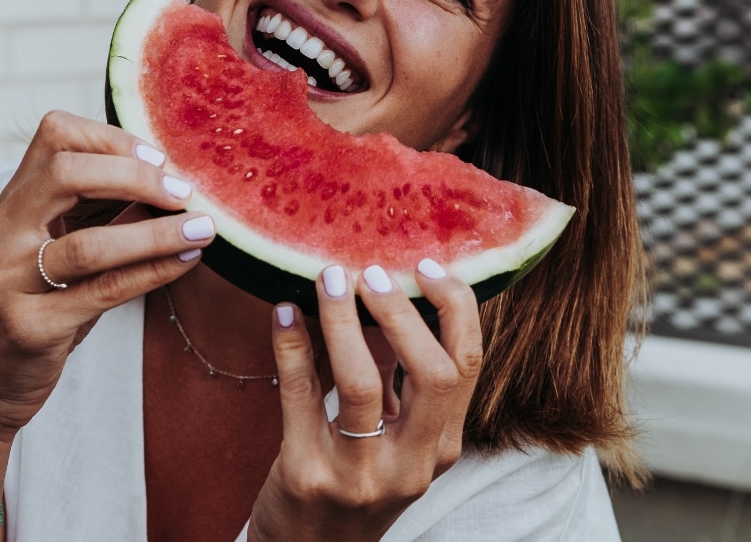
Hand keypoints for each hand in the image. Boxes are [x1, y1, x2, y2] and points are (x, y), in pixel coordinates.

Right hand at [0, 110, 214, 440]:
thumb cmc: (35, 308)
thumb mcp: (53, 250)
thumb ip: (93, 212)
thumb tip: (168, 177)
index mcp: (7, 207)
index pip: (53, 136)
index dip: (111, 138)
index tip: (158, 157)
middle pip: (64, 175)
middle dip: (134, 175)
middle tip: (183, 190)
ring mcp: (6, 282)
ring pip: (88, 244)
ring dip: (156, 232)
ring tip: (202, 228)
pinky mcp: (28, 327)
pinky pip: (103, 291)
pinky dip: (153, 270)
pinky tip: (187, 260)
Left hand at [249, 262, 482, 541]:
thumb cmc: (353, 483)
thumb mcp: (394, 440)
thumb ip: (399, 379)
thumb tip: (388, 294)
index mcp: (442, 448)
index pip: (468, 365)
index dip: (455, 308)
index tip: (426, 267)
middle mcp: (412, 465)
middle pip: (433, 374)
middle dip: (401, 313)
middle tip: (369, 273)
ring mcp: (360, 475)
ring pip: (362, 383)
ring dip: (343, 321)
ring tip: (328, 279)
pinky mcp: (307, 476)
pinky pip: (300, 396)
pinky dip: (291, 346)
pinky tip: (282, 313)